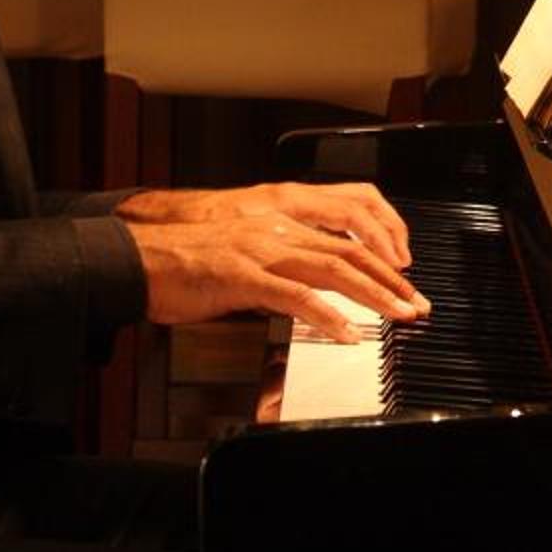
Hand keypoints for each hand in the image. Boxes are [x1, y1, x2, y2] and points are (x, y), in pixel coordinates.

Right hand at [125, 211, 428, 340]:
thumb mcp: (242, 259)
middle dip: (391, 280)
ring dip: (373, 294)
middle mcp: (276, 228)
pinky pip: (292, 295)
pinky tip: (346, 331)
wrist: (134, 259)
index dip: (382, 257)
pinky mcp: (240, 275)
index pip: (345, 235)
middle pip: (350, 252)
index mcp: (279, 221)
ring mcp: (259, 250)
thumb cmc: (184, 263)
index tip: (405, 282)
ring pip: (331, 268)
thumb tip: (310, 296)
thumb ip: (278, 271)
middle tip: (417, 305)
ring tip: (398, 316)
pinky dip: (325, 314)